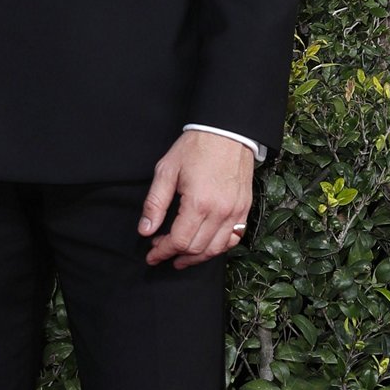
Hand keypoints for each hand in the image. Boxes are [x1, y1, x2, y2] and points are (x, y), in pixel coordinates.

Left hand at [138, 130, 253, 268]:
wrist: (227, 132)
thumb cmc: (196, 148)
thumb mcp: (166, 171)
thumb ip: (155, 204)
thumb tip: (145, 230)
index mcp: (198, 203)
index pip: (179, 241)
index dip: (162, 252)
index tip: (151, 256)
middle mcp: (220, 212)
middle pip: (197, 249)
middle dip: (176, 255)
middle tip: (161, 251)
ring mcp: (235, 212)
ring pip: (216, 249)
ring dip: (197, 257)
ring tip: (181, 256)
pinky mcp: (244, 208)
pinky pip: (233, 238)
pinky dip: (218, 247)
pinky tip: (206, 246)